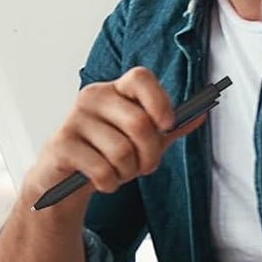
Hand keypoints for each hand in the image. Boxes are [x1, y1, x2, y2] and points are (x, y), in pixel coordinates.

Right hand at [23, 67, 198, 207]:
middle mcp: (92, 97)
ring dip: (127, 173)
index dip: (159, 101)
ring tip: (118, 174)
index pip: (141, 78)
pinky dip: (109, 183)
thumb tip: (200, 114)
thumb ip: (166, 128)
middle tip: (144, 167)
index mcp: (114, 90)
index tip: (167, 125)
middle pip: (139, 123)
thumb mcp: (139, 140)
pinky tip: (102, 182)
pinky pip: (101, 169)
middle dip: (150, 154)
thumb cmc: (104, 153)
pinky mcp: (61, 145)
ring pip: (121, 151)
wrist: (62, 178)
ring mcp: (73, 120)